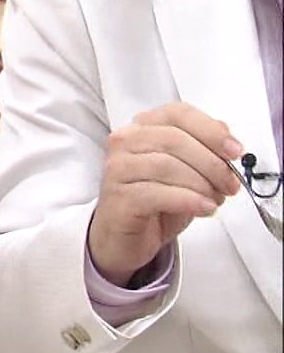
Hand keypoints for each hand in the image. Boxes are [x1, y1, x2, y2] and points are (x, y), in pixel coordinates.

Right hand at [88, 103, 242, 285]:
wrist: (124, 238)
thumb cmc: (155, 204)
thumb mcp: (187, 173)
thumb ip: (204, 150)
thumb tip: (225, 135)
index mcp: (143, 128)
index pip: (177, 113)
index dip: (210, 129)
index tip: (235, 150)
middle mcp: (125, 142)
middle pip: (174, 139)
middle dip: (212, 163)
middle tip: (230, 184)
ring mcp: (117, 169)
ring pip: (166, 165)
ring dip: (201, 184)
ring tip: (215, 200)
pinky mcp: (118, 196)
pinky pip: (158, 193)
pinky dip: (189, 201)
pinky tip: (204, 209)